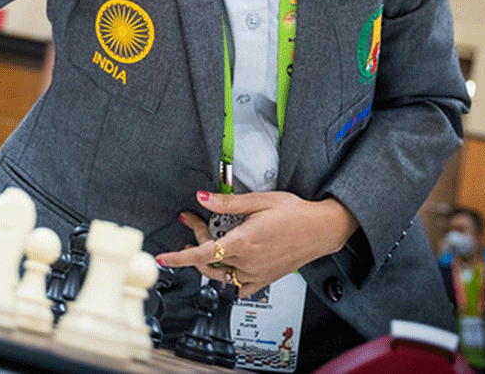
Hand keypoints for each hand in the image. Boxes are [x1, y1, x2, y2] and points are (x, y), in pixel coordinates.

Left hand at [155, 190, 357, 298]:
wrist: (321, 229)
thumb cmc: (295, 213)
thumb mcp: (259, 201)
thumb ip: (227, 202)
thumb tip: (202, 197)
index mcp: (243, 242)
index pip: (202, 254)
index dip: (179, 258)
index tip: (163, 258)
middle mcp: (248, 263)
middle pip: (208, 260)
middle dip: (196, 241)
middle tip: (195, 221)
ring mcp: (257, 274)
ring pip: (221, 275)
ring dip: (209, 261)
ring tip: (206, 242)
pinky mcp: (265, 280)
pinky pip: (239, 287)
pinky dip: (229, 278)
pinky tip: (228, 265)